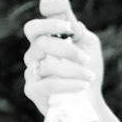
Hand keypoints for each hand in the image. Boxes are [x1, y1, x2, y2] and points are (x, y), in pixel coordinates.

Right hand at [24, 0, 105, 118]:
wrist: (91, 99)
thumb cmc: (87, 70)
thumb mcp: (88, 44)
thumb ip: (78, 30)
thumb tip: (72, 23)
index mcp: (45, 39)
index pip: (35, 26)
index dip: (48, 21)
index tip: (69, 26)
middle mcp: (34, 54)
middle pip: (40, 41)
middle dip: (66, 48)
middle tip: (85, 57)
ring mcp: (31, 71)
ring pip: (48, 64)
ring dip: (74, 70)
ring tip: (89, 76)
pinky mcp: (32, 90)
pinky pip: (49, 84)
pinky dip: (69, 83)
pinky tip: (82, 85)